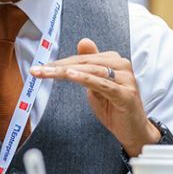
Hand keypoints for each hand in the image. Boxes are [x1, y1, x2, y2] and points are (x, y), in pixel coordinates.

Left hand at [30, 38, 159, 155]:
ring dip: (66, 71)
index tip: (41, 67)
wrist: (134, 132)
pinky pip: (102, 84)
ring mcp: (125, 79)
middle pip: (84, 62)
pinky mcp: (125, 94)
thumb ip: (89, 65)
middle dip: (59, 66)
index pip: (82, 58)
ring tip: (49, 72)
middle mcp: (122, 65)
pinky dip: (84, 78)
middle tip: (38, 70)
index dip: (61, 62)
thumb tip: (83, 41)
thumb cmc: (114, 108)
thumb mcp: (96, 85)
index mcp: (114, 61)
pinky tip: (70, 75)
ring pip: (91, 71)